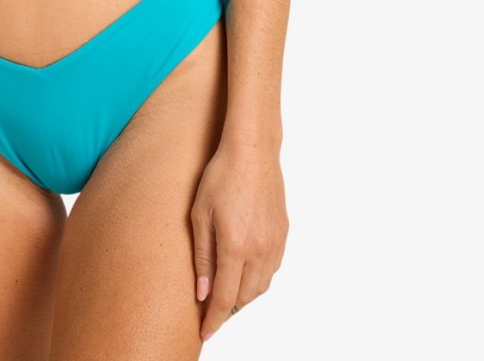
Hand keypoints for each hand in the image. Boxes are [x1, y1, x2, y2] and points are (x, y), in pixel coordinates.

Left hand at [190, 137, 287, 340]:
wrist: (252, 151)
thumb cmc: (221, 176)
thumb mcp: (200, 214)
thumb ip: (202, 257)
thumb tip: (202, 292)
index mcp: (235, 247)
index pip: (225, 298)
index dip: (214, 320)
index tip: (205, 333)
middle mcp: (259, 250)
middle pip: (245, 297)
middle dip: (228, 309)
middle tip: (211, 312)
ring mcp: (275, 243)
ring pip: (261, 286)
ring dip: (244, 296)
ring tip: (227, 294)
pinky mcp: (283, 234)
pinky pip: (272, 269)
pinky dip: (258, 279)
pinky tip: (245, 272)